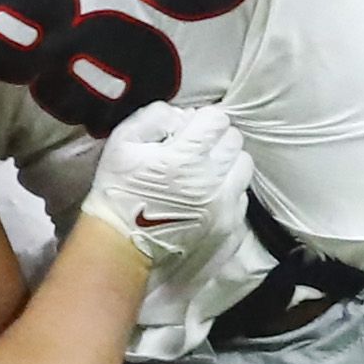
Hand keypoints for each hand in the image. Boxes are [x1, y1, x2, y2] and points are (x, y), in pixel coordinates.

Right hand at [80, 103, 252, 269]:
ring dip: (227, 165)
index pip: (217, 119)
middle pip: (235, 141)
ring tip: (205, 174)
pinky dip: (228, 192)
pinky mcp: (230, 230)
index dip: (201, 121)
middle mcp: (212, 181)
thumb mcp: (121, 143)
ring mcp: (225, 209)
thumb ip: (153, 117)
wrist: (122, 249)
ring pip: (244, 167)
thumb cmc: (118, 192)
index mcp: (186, 157)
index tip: (189, 132)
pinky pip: (242, 198)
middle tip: (196, 152)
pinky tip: (207, 199)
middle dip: (216, 140)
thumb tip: (182, 115)